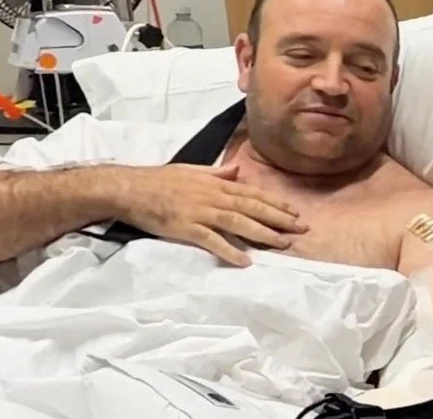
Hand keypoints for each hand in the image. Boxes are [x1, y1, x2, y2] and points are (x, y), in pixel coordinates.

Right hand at [110, 163, 307, 266]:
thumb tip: (237, 171)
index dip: (276, 203)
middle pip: (252, 208)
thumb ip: (217, 173)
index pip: (253, 194)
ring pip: (238, 223)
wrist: (130, 188)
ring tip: (283, 244)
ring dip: (263, 234)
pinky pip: (212, 241)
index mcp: (216, 184)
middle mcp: (213, 197)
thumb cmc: (160, 180)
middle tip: (301, 229)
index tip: (295, 212)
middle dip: (279, 219)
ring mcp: (201, 213)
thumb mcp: (192, 170)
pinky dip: (229, 250)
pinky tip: (245, 260)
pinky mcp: (186, 228)